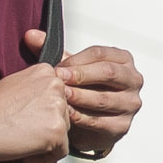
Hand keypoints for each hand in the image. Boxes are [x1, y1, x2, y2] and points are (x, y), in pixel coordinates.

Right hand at [0, 57, 72, 162]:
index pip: (58, 96)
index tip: (25, 118)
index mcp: (46, 71)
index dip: (42, 111)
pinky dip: (44, 157)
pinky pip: (61, 151)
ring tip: (21, 142)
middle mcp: (56, 86)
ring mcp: (58, 108)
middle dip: (46, 126)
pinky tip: (25, 154)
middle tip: (22, 132)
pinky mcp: (57, 131)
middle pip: (64, 114)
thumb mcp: (14, 84)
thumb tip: (49, 100)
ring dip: (46, 142)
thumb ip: (36, 87)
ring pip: (64, 132)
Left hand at [51, 39, 144, 158]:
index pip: (101, 54)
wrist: (90, 121)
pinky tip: (67, 115)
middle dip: (81, 76)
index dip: (77, 60)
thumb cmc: (84, 88)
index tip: (58, 67)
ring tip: (61, 97)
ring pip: (104, 98)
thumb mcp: (72, 68)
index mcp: (123, 61)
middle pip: (108, 73)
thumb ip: (53, 52)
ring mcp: (130, 104)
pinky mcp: (122, 126)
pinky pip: (101, 121)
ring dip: (80, 97)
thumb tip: (30, 35)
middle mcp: (132, 80)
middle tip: (59, 80)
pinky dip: (82, 118)